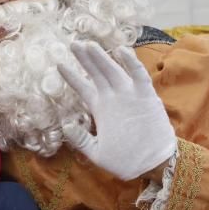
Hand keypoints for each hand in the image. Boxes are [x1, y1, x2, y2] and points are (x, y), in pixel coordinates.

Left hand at [57, 42, 176, 180]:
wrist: (151, 165)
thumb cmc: (124, 161)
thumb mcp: (96, 152)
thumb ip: (81, 139)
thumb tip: (65, 125)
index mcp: (100, 109)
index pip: (82, 87)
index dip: (71, 75)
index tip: (57, 63)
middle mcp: (113, 99)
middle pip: (96, 73)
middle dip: (85, 58)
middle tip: (73, 43)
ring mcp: (129, 96)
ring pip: (113, 71)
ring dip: (102, 58)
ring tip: (89, 44)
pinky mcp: (146, 98)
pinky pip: (139, 76)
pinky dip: (131, 64)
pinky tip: (122, 51)